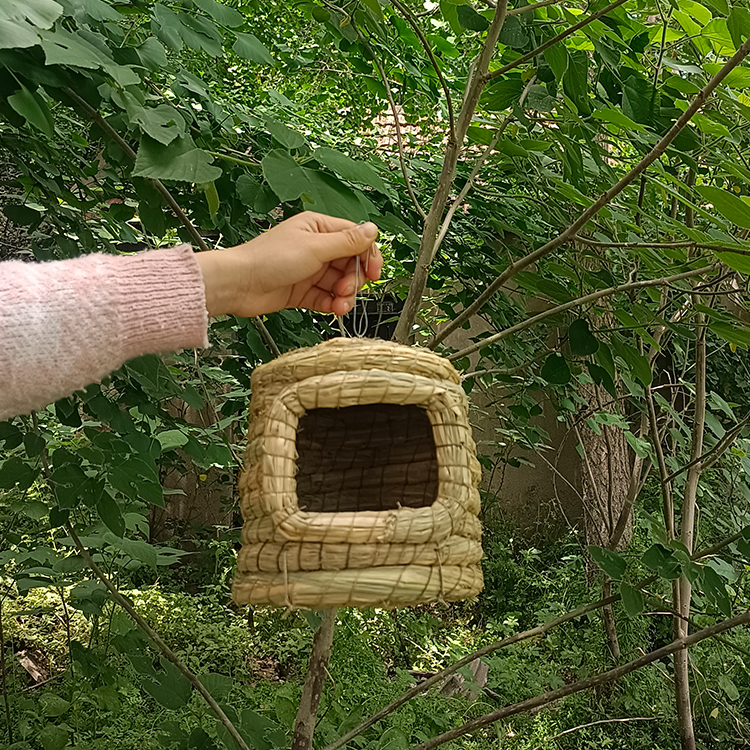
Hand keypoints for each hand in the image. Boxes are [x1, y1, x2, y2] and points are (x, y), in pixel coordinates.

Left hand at [195, 212, 381, 317]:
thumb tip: (372, 230)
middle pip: (350, 264)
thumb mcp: (314, 247)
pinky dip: (333, 305)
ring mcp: (309, 271)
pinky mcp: (303, 292)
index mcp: (318, 228)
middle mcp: (316, 248)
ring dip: (345, 296)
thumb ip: (347, 241)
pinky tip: (333, 309)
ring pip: (340, 284)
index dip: (368, 256)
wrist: (240, 285)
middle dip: (354, 280)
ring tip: (339, 303)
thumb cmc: (267, 259)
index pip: (355, 239)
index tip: (374, 272)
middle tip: (347, 289)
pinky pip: (327, 298)